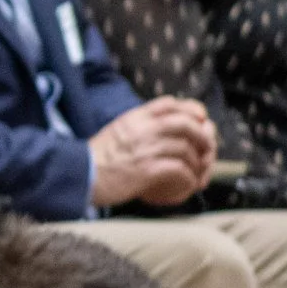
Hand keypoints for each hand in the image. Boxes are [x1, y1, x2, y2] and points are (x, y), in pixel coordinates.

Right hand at [91, 97, 215, 207]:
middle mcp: (143, 130)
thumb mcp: (115, 131)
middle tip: (205, 148)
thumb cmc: (96, 158)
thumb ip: (137, 126)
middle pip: (186, 124)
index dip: (190, 110)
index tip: (200, 119)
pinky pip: (181, 170)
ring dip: (197, 163)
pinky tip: (187, 183)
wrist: (81, 176)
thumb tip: (160, 129)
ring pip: (187, 150)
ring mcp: (147, 149)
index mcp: (134, 118)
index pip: (169, 104)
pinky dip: (189, 179)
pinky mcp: (149, 170)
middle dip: (202, 137)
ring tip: (195, 172)